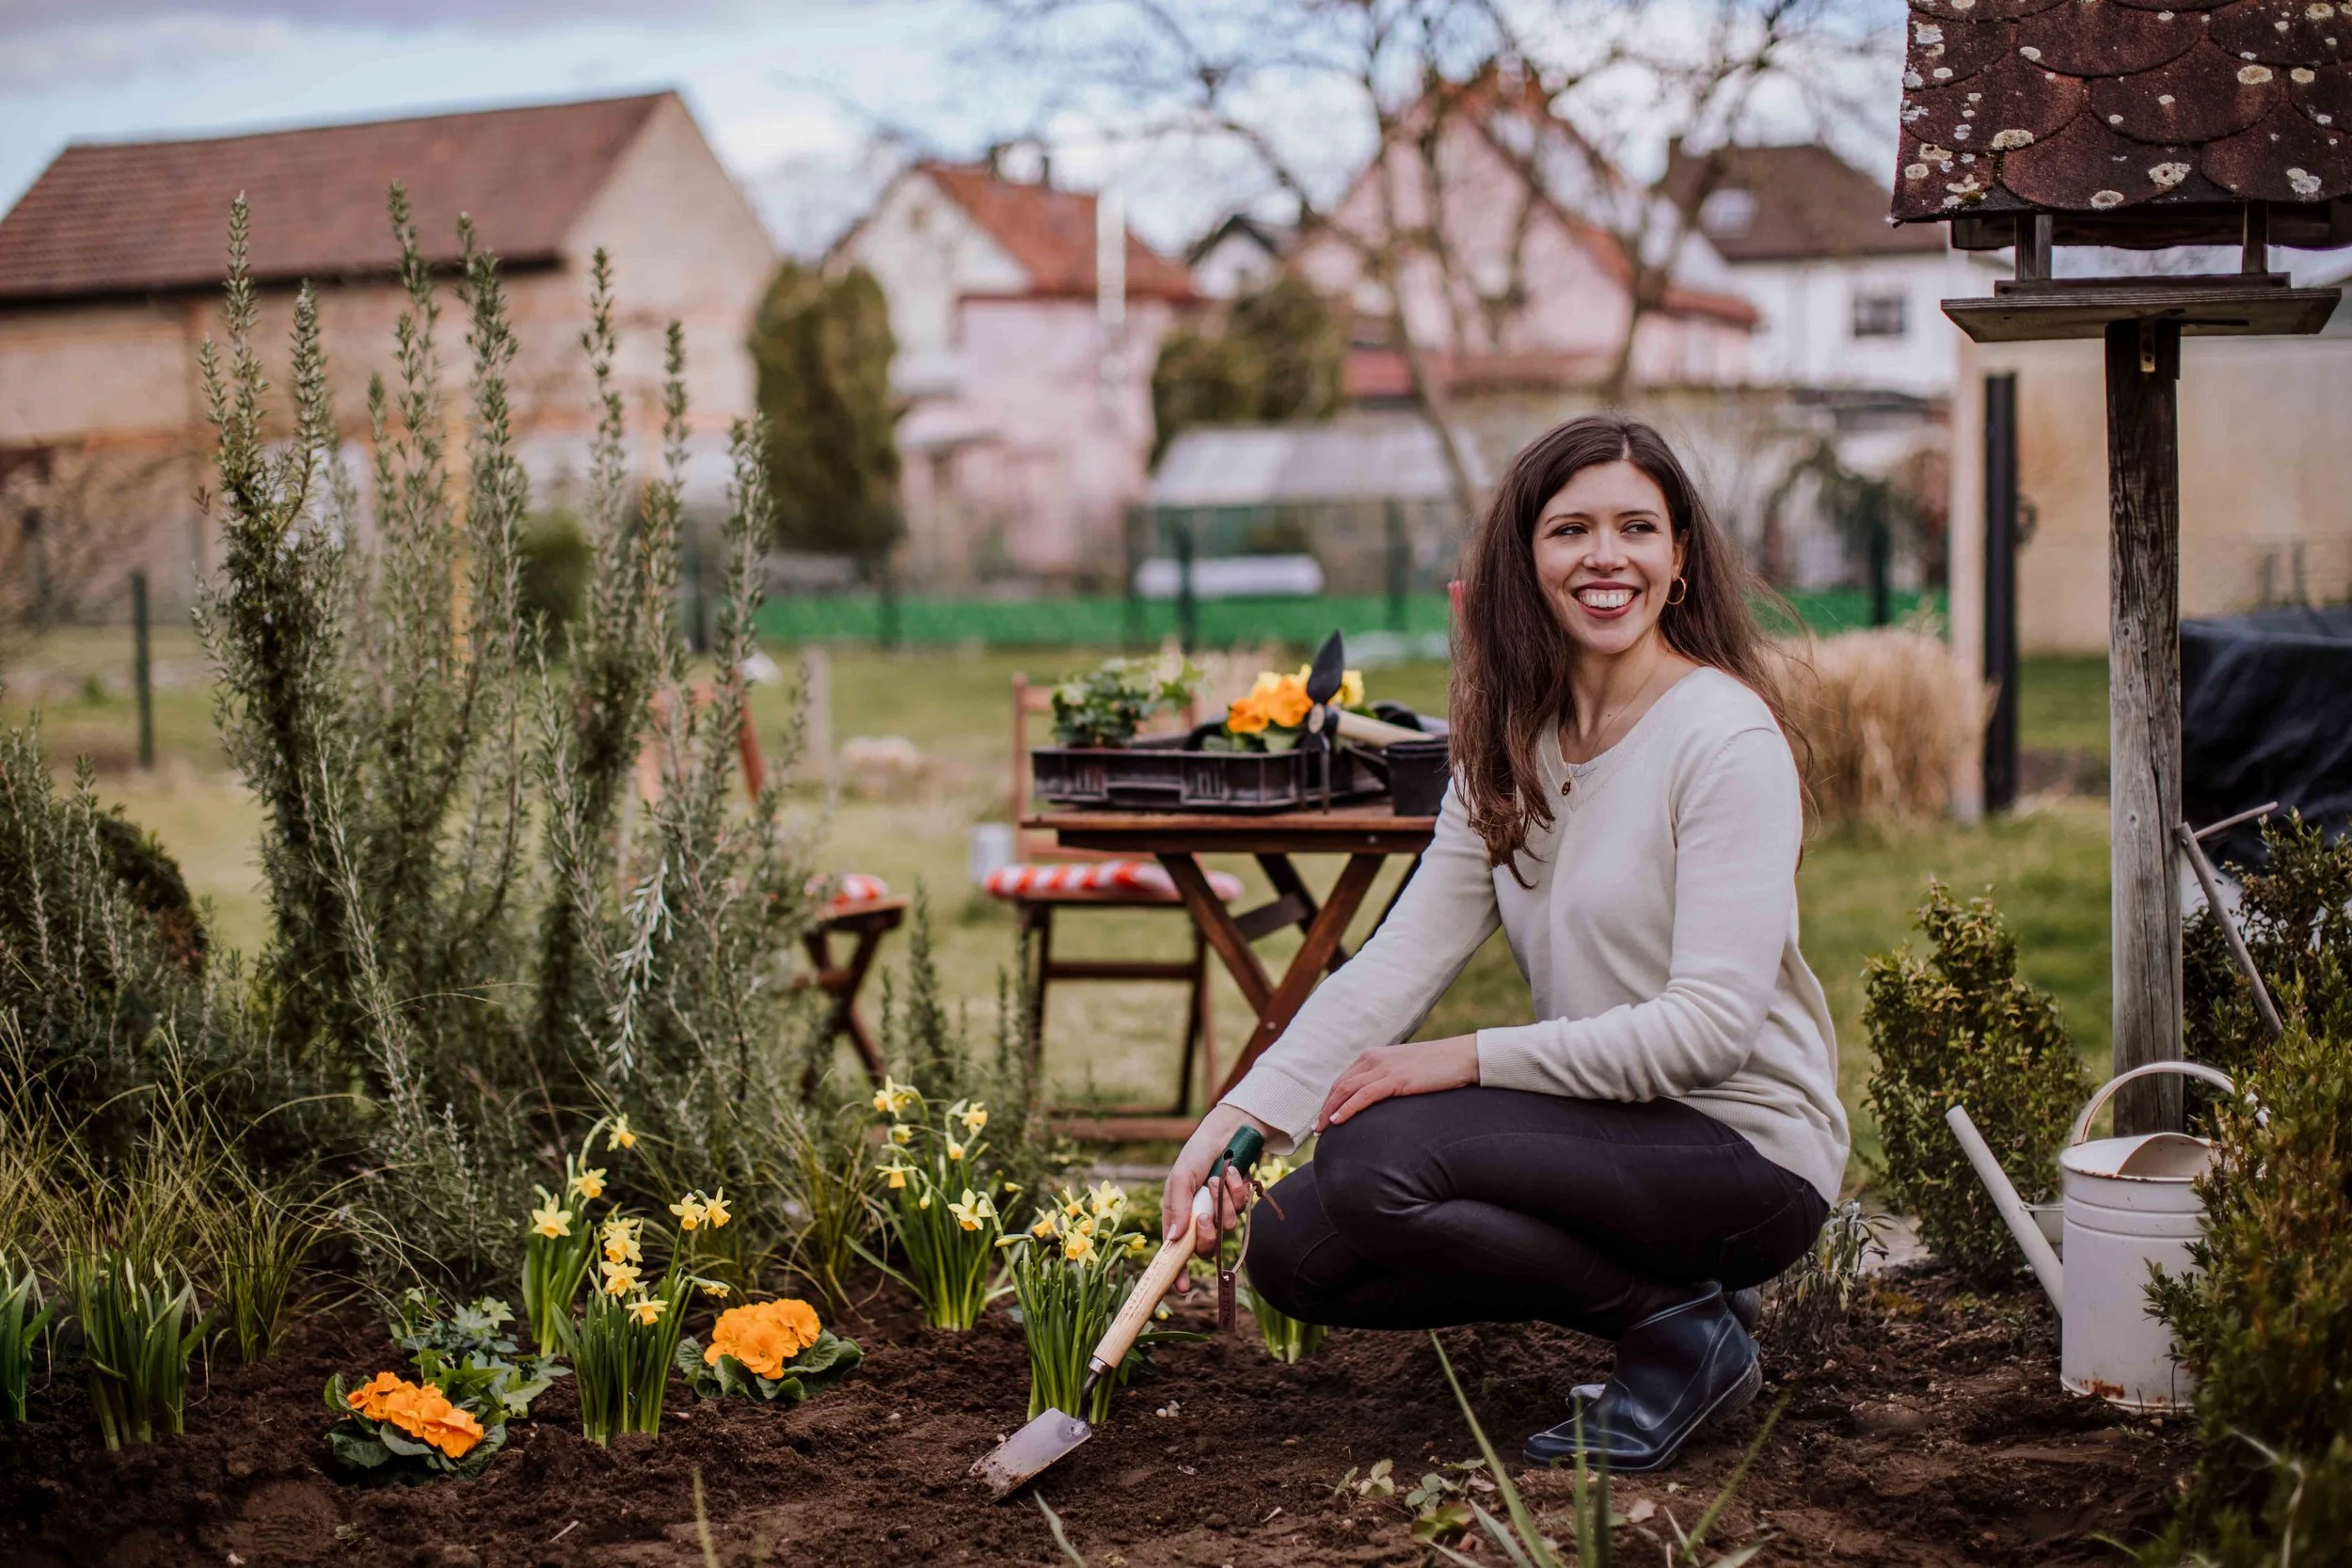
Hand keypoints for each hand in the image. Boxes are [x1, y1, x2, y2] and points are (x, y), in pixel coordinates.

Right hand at [1161, 1102, 1266, 1257]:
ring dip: (1222, 1203)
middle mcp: (1199, 1218)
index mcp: (1178, 1216)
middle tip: (1204, 1216)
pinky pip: (1241, 1210)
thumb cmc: (1197, 1154)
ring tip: (1217, 1179)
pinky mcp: (1238, 1204)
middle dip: (1207, 1235)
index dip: (1177, 1271)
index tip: (1180, 1287)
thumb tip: (1172, 1240)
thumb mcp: (1181, 1177)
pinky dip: (1236, 1191)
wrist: (1228, 1134)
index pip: (1176, 1251)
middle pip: (1205, 1248)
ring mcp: (1220, 1212)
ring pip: (1226, 1228)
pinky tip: (1231, 1174)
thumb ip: (1176, 1207)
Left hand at [1315, 1036, 1478, 1131]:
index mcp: (1374, 1056)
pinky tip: (1338, 1121)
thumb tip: (1378, 1100)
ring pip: (1346, 1091)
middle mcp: (1374, 1059)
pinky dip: (1347, 1109)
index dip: (1330, 1100)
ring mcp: (1384, 1068)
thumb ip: (1388, 1080)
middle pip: (1339, 1086)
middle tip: (1316, 1130)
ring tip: (1322, 1131)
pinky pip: (1363, 1096)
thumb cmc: (1438, 1067)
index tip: (1324, 1119)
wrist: (1462, 1057)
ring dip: (1330, 1111)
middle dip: (1325, 1108)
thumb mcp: (1405, 1071)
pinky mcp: (1395, 1079)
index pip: (1343, 1080)